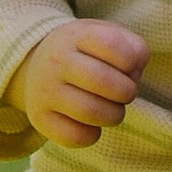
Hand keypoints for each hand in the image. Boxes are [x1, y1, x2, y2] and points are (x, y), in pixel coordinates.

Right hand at [13, 17, 149, 148]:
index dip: (132, 60)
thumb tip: (135, 73)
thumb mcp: (107, 35)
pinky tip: (91, 124)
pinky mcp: (40, 118)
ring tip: (112, 109)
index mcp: (76, 35)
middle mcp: (56, 61)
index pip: (111, 43)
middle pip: (102, 80)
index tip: (129, 67)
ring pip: (91, 112)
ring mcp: (45, 90)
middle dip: (127, 92)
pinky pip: (75, 137)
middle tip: (125, 93)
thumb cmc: (85, 52)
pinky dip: (93, 135)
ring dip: (114, 115)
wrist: (35, 65)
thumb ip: (132, 48)